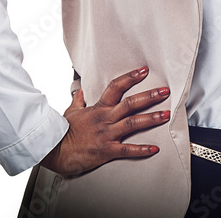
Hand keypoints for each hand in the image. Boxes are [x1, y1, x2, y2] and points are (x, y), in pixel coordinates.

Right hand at [39, 66, 170, 177]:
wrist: (54, 151)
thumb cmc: (63, 133)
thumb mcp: (70, 113)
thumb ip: (78, 102)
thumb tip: (80, 91)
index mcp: (98, 108)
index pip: (116, 87)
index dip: (130, 77)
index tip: (144, 71)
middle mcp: (105, 119)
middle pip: (130, 103)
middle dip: (149, 97)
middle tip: (164, 91)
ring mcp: (106, 134)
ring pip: (132, 123)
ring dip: (151, 119)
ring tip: (166, 115)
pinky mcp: (106, 150)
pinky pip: (127, 150)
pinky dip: (142, 149)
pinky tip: (154, 148)